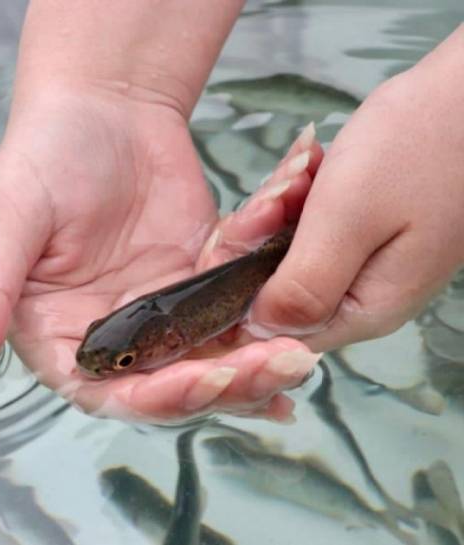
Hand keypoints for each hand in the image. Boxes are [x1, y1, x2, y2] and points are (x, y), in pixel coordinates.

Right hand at [0, 85, 323, 422]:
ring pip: (210, 357)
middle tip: (277, 369)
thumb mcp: (7, 221)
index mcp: (57, 334)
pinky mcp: (196, 284)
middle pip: (169, 383)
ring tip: (299, 360)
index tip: (201, 379)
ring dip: (256, 365)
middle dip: (224, 384)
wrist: (102, 105)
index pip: (105, 390)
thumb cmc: (43, 154)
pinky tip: (302, 338)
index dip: (154, 397)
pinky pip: (234, 310)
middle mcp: (110, 335)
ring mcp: (158, 314)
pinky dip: (267, 322)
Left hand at [249, 27, 463, 351]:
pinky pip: (310, 225)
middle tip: (280, 189)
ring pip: (287, 250)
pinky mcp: (366, 231)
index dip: (241, 292)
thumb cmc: (415, 148)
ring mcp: (366, 264)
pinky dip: (303, 193)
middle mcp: (363, 298)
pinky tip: (315, 162)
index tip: (238, 236)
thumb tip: (257, 333)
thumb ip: (302, 284)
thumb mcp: (347, 220)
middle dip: (261, 236)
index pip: (278, 334)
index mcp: (363, 311)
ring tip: (304, 167)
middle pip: (277, 288)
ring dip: (282, 205)